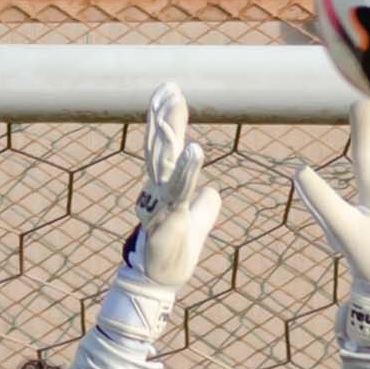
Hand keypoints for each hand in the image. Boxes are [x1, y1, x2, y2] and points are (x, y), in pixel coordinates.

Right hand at [116, 85, 221, 297]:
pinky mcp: (168, 218)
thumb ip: (205, 204)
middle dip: (163, 117)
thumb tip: (212, 190)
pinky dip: (189, 169)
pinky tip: (196, 149)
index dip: (167, 120)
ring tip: (176, 105)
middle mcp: (157, 189)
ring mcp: (160, 202)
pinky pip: (181, 189)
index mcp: (164, 186)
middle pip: (160, 147)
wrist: (162, 281)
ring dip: (171, 132)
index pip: (165, 147)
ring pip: (165, 162)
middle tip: (167, 87)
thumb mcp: (198, 223)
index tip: (169, 91)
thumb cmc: (175, 252)